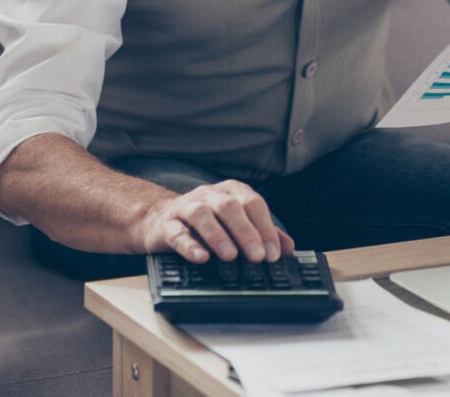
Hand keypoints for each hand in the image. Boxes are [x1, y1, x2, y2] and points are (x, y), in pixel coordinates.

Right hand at [139, 180, 294, 263]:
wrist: (161, 221)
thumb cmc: (205, 225)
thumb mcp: (235, 225)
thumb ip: (262, 234)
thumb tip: (288, 248)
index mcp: (230, 192)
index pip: (253, 204)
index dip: (265, 228)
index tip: (273, 254)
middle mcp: (209, 195)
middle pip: (230, 207)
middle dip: (246, 232)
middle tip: (257, 257)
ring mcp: (186, 207)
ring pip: (202, 214)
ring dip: (218, 235)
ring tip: (230, 256)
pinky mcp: (167, 225)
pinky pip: (177, 232)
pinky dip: (189, 245)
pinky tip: (201, 258)